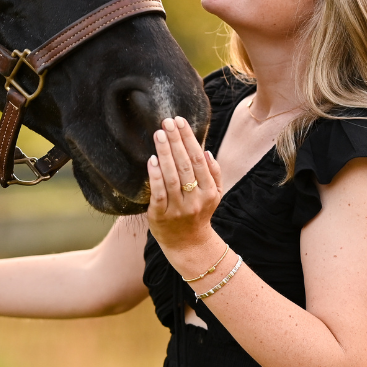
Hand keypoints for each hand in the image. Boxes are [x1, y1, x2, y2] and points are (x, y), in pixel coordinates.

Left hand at [147, 116, 222, 251]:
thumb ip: (214, 173)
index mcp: (209, 191)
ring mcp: (178, 209)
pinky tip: (152, 160)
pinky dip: (155, 176)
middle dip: (176, 141)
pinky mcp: (161, 216)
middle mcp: (195, 199)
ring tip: (159, 134)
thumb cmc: (199, 213)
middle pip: (185, 165)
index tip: (180, 121)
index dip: (189, 139)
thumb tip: (205, 150)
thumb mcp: (214, 195)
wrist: (188, 245)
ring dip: (165, 154)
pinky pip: (158, 193)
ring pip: (172, 177)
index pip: (199, 159)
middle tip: (166, 122)